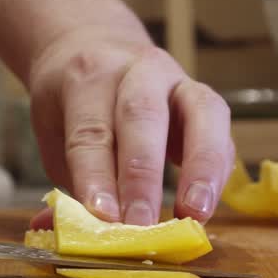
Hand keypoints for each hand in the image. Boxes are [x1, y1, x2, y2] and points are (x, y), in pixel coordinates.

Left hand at [26, 26, 233, 227]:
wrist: (97, 48)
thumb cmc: (75, 105)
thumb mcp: (56, 134)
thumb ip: (66, 180)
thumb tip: (58, 228)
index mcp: (87, 78)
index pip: (91, 131)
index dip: (97, 177)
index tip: (103, 217)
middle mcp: (135, 70)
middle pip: (141, 117)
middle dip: (142, 177)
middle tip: (141, 225)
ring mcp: (177, 79)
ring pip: (200, 114)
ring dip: (199, 169)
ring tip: (194, 214)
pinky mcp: (206, 99)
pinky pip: (221, 133)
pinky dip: (216, 172)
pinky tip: (205, 205)